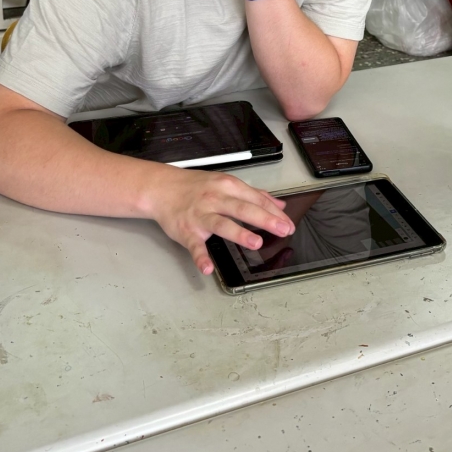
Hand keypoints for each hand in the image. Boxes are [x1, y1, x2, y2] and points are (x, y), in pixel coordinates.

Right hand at [143, 168, 294, 274]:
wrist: (162, 189)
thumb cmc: (197, 187)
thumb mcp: (227, 184)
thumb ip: (254, 195)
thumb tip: (280, 206)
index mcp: (228, 187)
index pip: (256, 199)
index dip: (274, 212)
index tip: (289, 224)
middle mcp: (215, 199)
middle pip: (243, 209)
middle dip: (265, 219)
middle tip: (283, 230)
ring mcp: (200, 215)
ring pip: (222, 224)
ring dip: (239, 233)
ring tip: (256, 243)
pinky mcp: (186, 231)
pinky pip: (194, 245)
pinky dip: (200, 257)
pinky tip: (208, 268)